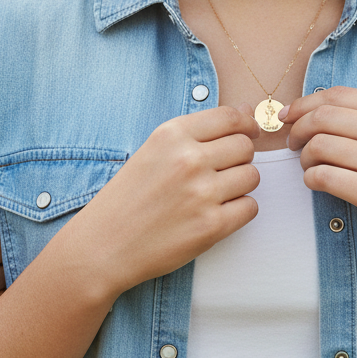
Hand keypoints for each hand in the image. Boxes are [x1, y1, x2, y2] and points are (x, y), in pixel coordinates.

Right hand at [64, 107, 259, 296]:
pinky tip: (217, 212)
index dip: (245, 123)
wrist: (104, 246)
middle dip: (241, 157)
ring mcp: (202, 193)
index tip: (250, 131)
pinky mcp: (211, 226)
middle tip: (223, 170)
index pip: (229, 117)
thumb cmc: (128, 197)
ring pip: (252, 176)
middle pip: (245, 146)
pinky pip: (250, 207)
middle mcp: (189, 159)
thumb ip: (197, 131)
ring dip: (241, 184)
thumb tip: (246, 111)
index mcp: (172, 134)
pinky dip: (239, 210)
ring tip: (216, 193)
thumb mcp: (154, 149)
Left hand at [282, 87, 356, 275]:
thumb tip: (311, 106)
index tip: (288, 115)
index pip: (337, 95)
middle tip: (292, 143)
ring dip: (304, 157)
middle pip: (323, 117)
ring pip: (319, 146)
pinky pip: (323, 177)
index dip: (304, 103)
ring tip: (310, 166)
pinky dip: (311, 179)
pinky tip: (317, 183)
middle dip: (298, 129)